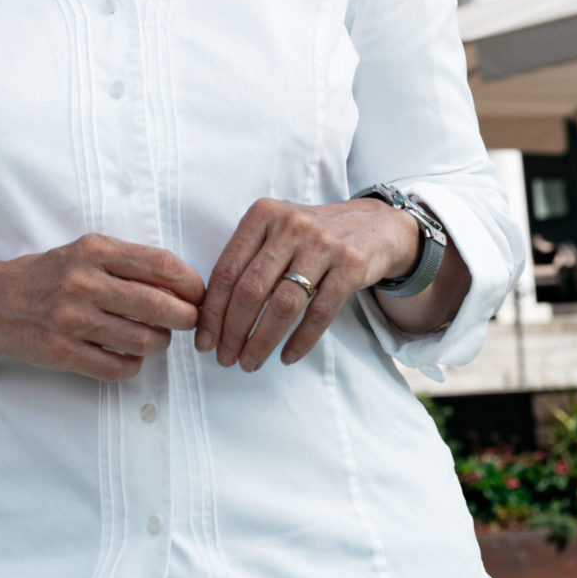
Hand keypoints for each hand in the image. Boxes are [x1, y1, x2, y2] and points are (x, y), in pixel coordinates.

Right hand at [0, 233, 204, 382]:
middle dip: (185, 317)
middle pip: (157, 305)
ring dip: (161, 343)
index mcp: (94, 250)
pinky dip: (134, 365)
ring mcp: (73, 320)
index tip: (198, 292)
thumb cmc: (51, 274)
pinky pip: (117, 368)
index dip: (189, 281)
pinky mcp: (64, 353)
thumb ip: (128, 262)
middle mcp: (84, 283)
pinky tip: (131, 356)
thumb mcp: (87, 251)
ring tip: (159, 338)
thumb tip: (181, 282)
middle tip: (190, 321)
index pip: (159, 264)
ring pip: (142, 340)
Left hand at [195, 195, 419, 370]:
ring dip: (262, 341)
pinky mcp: (350, 266)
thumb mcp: (275, 231)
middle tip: (225, 359)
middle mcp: (290, 225)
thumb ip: (247, 260)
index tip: (204, 341)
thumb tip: (210, 313)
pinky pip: (319, 313)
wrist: (372, 226)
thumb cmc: (310, 236)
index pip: (227, 269)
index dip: (212, 311)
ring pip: (283, 304)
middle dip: (233, 331)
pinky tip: (287, 357)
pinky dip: (300, 341)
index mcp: (263, 214)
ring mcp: (322, 244)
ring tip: (250, 362)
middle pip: (251, 290)